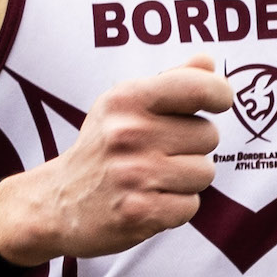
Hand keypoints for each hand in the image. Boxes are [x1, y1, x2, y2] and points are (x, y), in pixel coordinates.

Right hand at [0, 63, 231, 264]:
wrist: (57, 202)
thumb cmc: (102, 148)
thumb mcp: (124, 105)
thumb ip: (170, 81)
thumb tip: (209, 63)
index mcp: (127, 99)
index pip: (198, 87)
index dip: (219, 94)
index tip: (218, 101)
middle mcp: (129, 133)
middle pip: (209, 135)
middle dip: (193, 146)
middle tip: (161, 153)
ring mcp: (134, 175)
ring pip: (204, 173)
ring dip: (186, 180)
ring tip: (154, 178)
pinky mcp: (139, 213)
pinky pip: (191, 206)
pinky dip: (176, 207)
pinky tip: (150, 200)